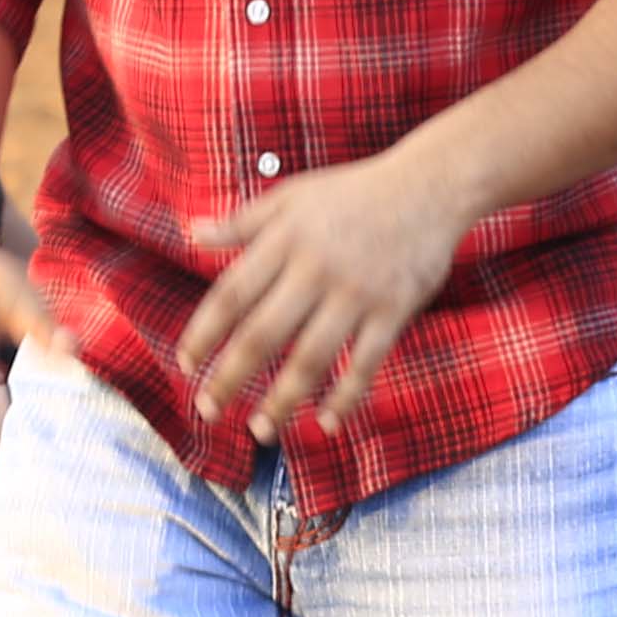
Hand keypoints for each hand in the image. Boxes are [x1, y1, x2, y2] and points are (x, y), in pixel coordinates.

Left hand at [181, 141, 470, 438]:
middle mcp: (316, 269)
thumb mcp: (292, 196)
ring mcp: (356, 293)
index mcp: (284, 240)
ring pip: (311, 358)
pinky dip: (346, 397)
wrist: (431, 186)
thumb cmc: (353, 192)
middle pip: (262, 334)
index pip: (232, 294)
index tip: (185, 365)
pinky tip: (326, 423)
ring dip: (282, 400)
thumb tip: (191, 233)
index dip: (204, 333)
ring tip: (261, 430)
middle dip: (230, 378)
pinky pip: (365, 363)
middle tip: (207, 411)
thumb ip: (241, 221)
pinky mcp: (393, 311)